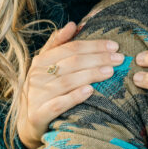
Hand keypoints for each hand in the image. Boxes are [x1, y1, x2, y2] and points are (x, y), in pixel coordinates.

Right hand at [16, 22, 123, 148]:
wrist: (28, 123)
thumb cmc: (44, 90)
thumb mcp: (47, 66)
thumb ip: (58, 44)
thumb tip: (73, 24)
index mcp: (40, 61)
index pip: (70, 48)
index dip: (94, 45)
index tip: (115, 46)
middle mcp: (37, 76)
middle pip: (72, 63)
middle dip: (98, 59)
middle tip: (119, 59)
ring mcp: (36, 95)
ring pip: (67, 81)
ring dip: (90, 75)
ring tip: (110, 72)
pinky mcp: (38, 115)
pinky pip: (58, 104)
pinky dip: (74, 97)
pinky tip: (90, 91)